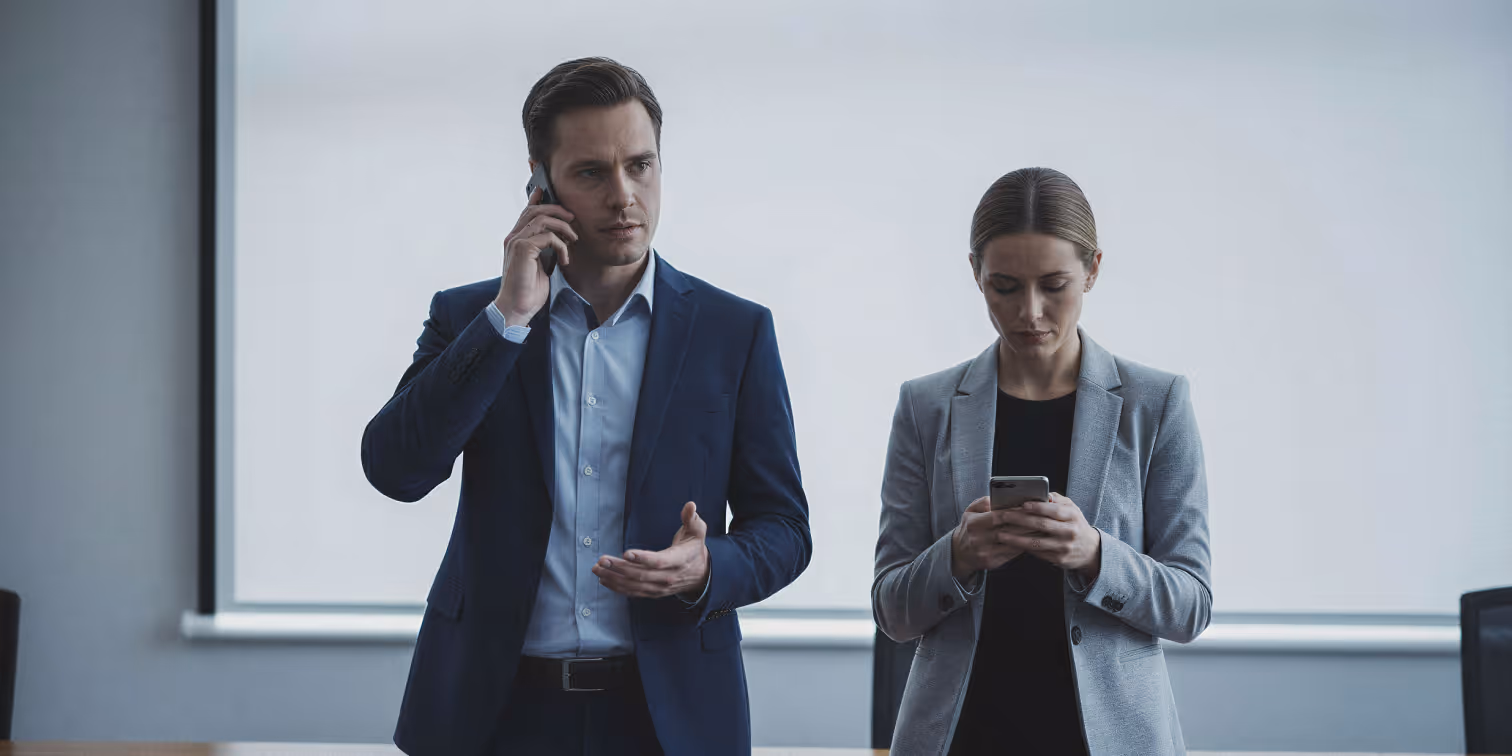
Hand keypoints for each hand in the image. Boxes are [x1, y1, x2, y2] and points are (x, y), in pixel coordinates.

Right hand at [494, 186, 577, 325]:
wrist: (517, 308)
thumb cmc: (528, 290)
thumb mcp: (539, 265)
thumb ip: (543, 250)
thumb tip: (557, 239)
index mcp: (515, 240)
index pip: (526, 213)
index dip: (536, 200)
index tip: (546, 191)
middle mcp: (513, 238)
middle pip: (535, 210)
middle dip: (557, 210)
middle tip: (572, 218)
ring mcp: (516, 242)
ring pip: (542, 219)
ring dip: (563, 227)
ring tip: (573, 238)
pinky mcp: (523, 249)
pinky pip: (548, 237)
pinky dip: (561, 246)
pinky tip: (565, 259)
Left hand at [592, 501, 710, 598]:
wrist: (700, 574)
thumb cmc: (693, 548)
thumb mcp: (697, 531)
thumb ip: (692, 518)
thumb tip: (691, 505)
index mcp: (679, 560)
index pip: (659, 561)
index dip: (643, 558)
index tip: (626, 552)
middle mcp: (668, 576)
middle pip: (641, 575)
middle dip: (620, 568)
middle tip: (602, 560)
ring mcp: (660, 587)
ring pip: (634, 585)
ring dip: (614, 578)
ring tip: (598, 569)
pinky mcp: (653, 592)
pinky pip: (633, 592)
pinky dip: (617, 587)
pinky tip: (604, 580)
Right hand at [950, 496, 1039, 578]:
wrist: (959, 553)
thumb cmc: (968, 528)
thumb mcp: (969, 511)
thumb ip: (983, 502)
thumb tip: (998, 498)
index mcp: (973, 523)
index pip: (998, 516)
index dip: (1015, 512)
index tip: (1028, 507)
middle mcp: (978, 539)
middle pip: (1008, 530)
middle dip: (1025, 524)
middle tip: (1040, 517)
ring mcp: (985, 552)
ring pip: (1012, 543)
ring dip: (1027, 536)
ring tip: (1039, 528)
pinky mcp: (992, 562)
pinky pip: (1011, 553)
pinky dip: (1023, 546)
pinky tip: (1031, 539)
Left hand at [994, 493, 1102, 580]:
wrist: (1090, 550)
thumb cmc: (1076, 524)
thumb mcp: (1072, 509)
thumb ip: (1057, 500)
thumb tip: (1040, 493)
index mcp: (1073, 516)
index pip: (1054, 510)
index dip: (1038, 507)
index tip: (1022, 504)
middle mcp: (1069, 532)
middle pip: (1042, 525)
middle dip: (1021, 520)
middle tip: (1004, 516)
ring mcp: (1064, 547)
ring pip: (1036, 542)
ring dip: (1016, 538)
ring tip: (1001, 534)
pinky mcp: (1058, 559)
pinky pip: (1037, 552)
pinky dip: (1023, 547)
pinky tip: (1011, 543)